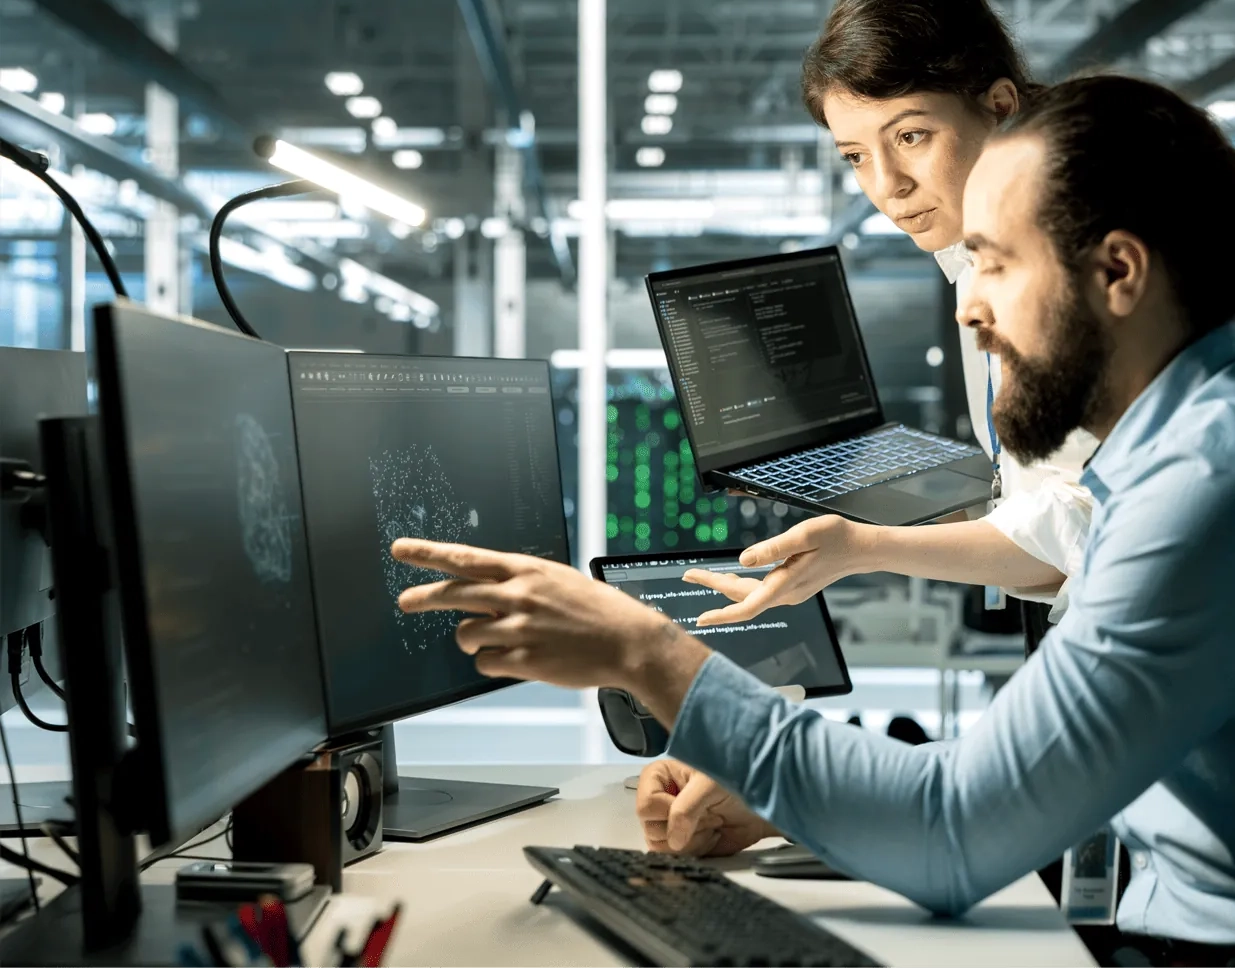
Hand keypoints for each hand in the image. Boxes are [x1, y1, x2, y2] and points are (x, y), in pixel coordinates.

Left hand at [390, 539, 710, 696]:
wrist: (627, 640)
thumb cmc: (595, 609)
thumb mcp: (555, 579)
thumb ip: (517, 582)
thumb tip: (482, 594)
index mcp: (525, 570)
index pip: (466, 558)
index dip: (429, 554)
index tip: (402, 550)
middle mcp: (517, 595)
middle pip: (454, 595)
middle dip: (424, 598)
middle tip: (406, 601)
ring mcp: (519, 628)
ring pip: (466, 634)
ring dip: (473, 638)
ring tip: (497, 638)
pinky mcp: (523, 660)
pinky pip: (485, 662)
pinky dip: (492, 661)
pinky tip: (515, 657)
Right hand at [636, 759, 777, 856]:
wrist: (760, 806)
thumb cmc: (735, 782)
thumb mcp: (710, 785)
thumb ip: (686, 808)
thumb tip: (673, 840)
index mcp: (658, 776)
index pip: (646, 804)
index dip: (668, 811)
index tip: (694, 807)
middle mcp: (659, 799)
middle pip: (649, 828)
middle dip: (682, 828)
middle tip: (707, 816)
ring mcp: (669, 823)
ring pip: (659, 846)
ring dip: (690, 841)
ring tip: (710, 825)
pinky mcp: (680, 843)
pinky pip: (674, 858)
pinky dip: (695, 852)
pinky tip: (711, 837)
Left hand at [683, 515, 873, 626]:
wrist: (861, 549)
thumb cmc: (836, 537)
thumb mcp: (804, 534)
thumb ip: (773, 548)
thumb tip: (742, 560)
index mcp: (786, 584)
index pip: (747, 606)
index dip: (722, 614)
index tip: (700, 618)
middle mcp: (786, 594)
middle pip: (742, 598)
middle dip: (713, 587)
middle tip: (687, 575)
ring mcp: (790, 594)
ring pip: (751, 595)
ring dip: (726, 587)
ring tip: (703, 576)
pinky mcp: (793, 588)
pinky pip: (761, 591)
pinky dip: (743, 586)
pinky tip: (733, 576)